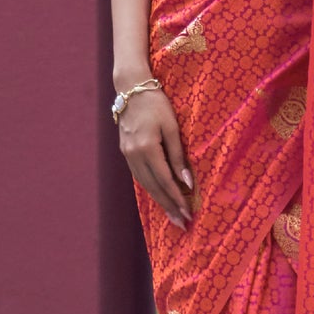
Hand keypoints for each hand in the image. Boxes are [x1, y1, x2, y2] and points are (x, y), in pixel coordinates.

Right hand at [118, 88, 194, 228]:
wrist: (131, 89)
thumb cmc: (157, 104)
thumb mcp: (172, 127)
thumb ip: (178, 156)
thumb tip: (186, 182)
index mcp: (147, 148)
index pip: (165, 181)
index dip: (176, 199)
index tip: (187, 214)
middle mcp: (134, 155)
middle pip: (153, 188)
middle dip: (168, 207)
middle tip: (181, 224)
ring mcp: (127, 155)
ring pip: (144, 185)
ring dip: (159, 201)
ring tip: (171, 215)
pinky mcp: (125, 152)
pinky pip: (139, 176)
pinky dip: (150, 189)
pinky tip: (158, 196)